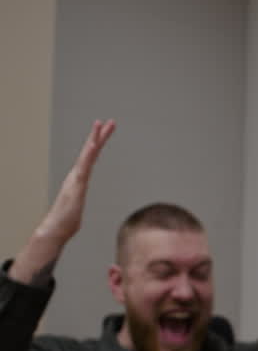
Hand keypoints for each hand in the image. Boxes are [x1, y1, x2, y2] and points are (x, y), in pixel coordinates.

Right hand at [11, 119, 114, 282]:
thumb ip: (78, 201)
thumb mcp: (78, 207)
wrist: (56, 229)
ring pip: (86, 154)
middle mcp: (77, 175)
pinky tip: (93, 144)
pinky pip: (83, 166)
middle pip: (90, 151)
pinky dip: (88, 154)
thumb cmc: (67, 221)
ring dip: (94, 138)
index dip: (98, 144)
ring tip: (100, 124)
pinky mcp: (76, 184)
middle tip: (110, 121)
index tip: (105, 131)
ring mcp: (76, 178)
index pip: (91, 157)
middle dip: (100, 135)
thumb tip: (76, 205)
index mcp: (79, 178)